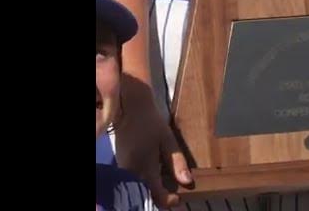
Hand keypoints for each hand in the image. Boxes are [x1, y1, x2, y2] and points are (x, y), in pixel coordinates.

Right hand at [115, 78, 192, 208]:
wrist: (130, 108)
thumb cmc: (152, 123)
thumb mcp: (169, 141)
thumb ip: (178, 163)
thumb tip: (187, 182)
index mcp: (145, 168)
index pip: (156, 195)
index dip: (169, 200)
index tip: (178, 197)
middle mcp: (132, 172)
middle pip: (146, 195)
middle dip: (160, 196)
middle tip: (173, 192)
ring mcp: (124, 170)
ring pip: (139, 188)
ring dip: (152, 189)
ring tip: (165, 182)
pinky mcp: (121, 165)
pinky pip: (133, 180)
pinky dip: (144, 181)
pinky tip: (154, 173)